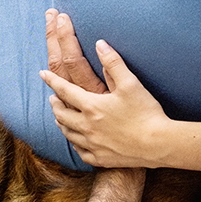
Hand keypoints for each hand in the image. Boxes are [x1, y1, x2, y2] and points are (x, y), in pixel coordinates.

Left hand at [41, 12, 168, 167]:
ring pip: (67, 133)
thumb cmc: (146, 112)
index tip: (42, 74)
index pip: (64, 90)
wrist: (158, 145)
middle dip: (55, 103)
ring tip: (60, 117)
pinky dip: (75, 143)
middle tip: (53, 97)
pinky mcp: (100, 158)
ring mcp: (92, 144)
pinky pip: (80, 151)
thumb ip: (113, 62)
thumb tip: (100, 43)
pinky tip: (77, 140)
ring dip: (61, 122)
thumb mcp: (131, 83)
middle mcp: (86, 126)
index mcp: (91, 106)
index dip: (52, 81)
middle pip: (61, 113)